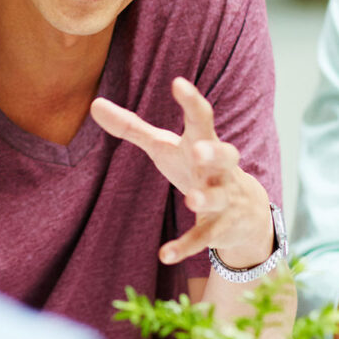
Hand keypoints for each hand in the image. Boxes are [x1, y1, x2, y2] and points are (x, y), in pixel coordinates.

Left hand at [90, 77, 272, 266]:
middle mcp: (220, 168)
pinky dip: (186, 246)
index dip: (191, 100)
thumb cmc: (195, 167)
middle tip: (199, 151)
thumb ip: (132, 127)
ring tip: (191, 199)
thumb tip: (93, 104)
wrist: (245, 212)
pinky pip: (204, 238)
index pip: (202, 117)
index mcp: (204, 142)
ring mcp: (224, 198)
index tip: (178, 83)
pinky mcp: (220, 228)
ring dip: (207, 198)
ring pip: (219, 197)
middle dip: (214, 153)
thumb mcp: (165, 147)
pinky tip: (164, 254)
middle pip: (226, 155)